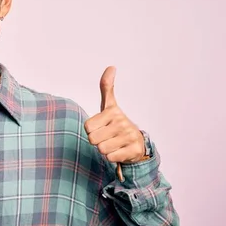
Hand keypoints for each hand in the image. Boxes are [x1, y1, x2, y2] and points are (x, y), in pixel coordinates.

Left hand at [84, 66, 145, 180]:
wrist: (137, 143)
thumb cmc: (117, 123)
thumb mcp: (109, 105)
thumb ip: (106, 87)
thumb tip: (111, 66)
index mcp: (113, 112)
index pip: (88, 127)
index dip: (92, 130)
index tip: (101, 127)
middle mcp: (122, 123)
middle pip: (93, 139)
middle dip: (98, 141)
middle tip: (108, 137)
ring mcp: (129, 136)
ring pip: (102, 150)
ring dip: (105, 150)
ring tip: (114, 143)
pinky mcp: (133, 150)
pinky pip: (111, 158)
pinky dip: (113, 157)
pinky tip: (120, 151)